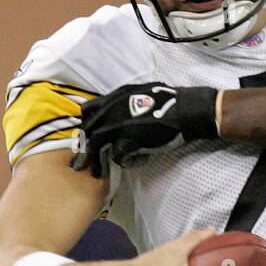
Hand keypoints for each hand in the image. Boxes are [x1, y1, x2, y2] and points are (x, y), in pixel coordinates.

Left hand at [71, 83, 218, 177]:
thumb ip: (126, 100)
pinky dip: (125, 162)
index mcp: (114, 97)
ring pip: (97, 145)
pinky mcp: (130, 140)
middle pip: (88, 130)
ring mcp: (119, 125)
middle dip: (83, 148)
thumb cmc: (168, 101)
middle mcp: (112, 110)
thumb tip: (122, 105)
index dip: (86, 126)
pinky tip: (135, 162)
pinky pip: (118, 156)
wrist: (183, 110)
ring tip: (95, 173)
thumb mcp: (141, 92)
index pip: (88, 110)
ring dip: (96, 162)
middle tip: (81, 162)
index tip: (87, 138)